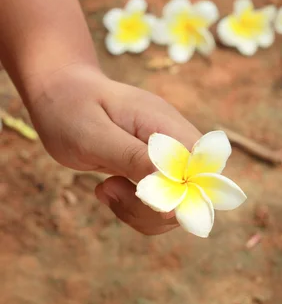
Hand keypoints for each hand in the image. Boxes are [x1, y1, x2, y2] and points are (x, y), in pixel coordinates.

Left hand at [27, 64, 200, 234]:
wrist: (58, 91)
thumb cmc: (70, 107)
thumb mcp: (94, 135)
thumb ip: (133, 158)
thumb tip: (173, 188)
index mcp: (164, 123)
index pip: (201, 167)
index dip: (184, 194)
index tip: (147, 202)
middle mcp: (172, 137)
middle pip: (193, 190)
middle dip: (156, 208)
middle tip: (112, 191)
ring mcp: (165, 152)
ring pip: (177, 202)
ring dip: (143, 211)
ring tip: (106, 191)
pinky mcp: (152, 166)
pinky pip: (159, 200)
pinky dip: (135, 207)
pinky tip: (108, 190)